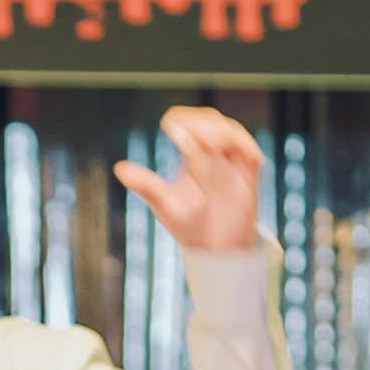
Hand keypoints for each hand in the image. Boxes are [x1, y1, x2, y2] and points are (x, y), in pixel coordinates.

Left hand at [109, 106, 269, 254]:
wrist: (217, 249)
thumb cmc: (189, 225)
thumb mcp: (165, 205)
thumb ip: (147, 185)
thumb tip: (119, 169)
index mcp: (190, 154)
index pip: (186, 122)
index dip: (181, 119)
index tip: (168, 126)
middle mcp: (212, 152)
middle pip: (210, 121)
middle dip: (203, 123)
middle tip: (192, 135)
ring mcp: (230, 161)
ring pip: (231, 132)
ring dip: (223, 133)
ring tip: (212, 143)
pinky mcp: (247, 174)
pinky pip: (250, 153)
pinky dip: (246, 148)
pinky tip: (242, 154)